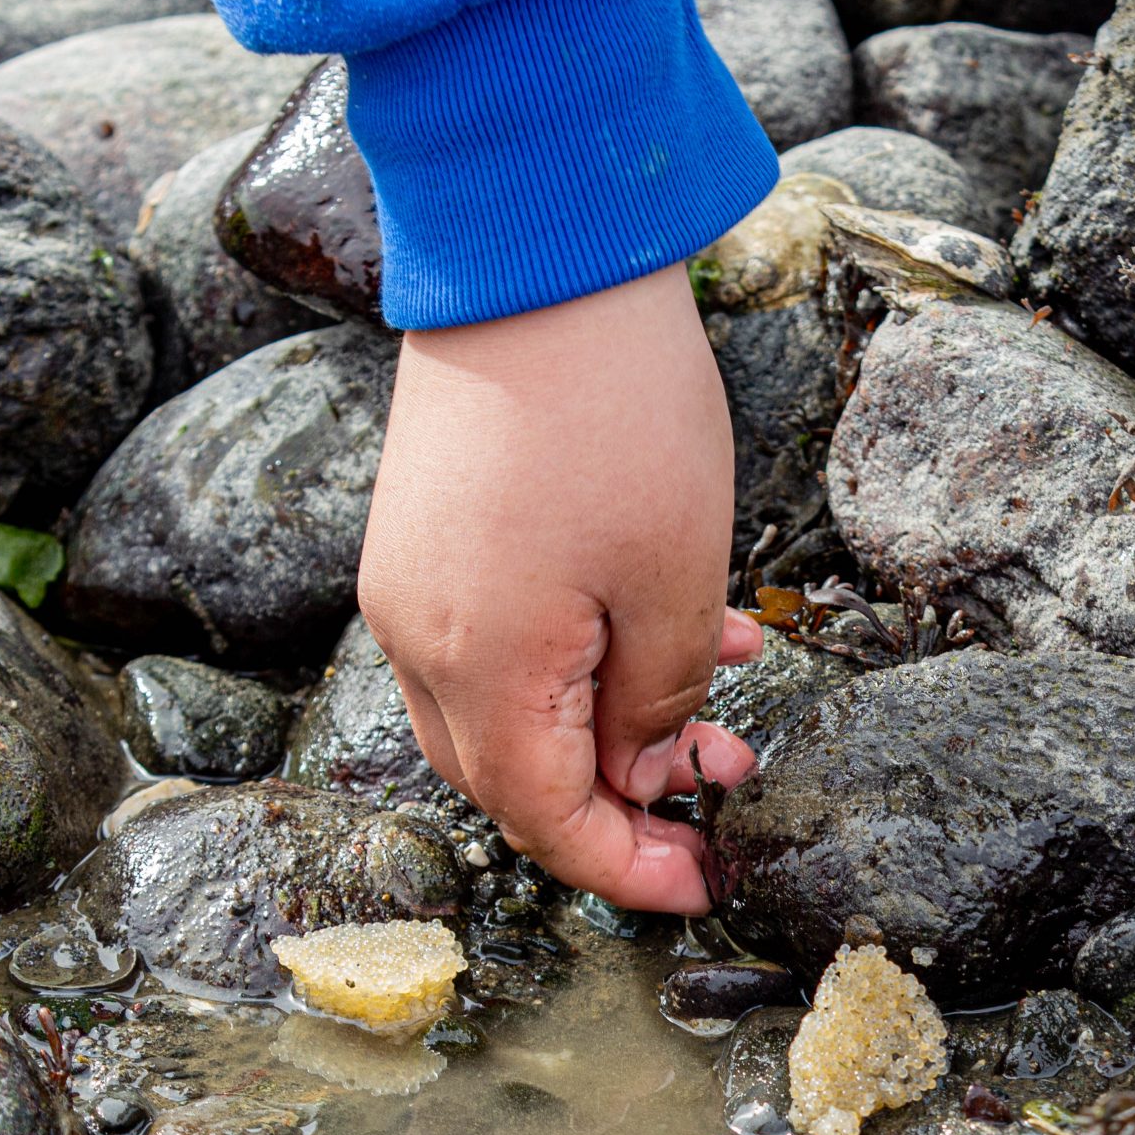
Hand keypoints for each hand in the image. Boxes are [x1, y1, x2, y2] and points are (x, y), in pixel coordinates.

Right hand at [358, 264, 762, 913]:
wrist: (533, 252)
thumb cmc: (617, 411)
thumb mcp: (674, 579)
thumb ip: (655, 704)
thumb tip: (635, 772)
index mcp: (477, 670)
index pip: (546, 822)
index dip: (629, 869)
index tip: (708, 883)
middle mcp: (417, 641)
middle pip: (512, 779)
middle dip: (624, 803)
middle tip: (725, 788)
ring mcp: (408, 582)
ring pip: (505, 711)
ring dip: (608, 729)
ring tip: (720, 702)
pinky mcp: (424, 534)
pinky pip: (494, 641)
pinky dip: (577, 662)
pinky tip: (671, 628)